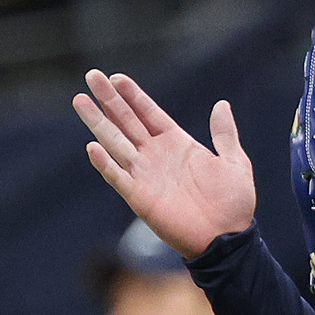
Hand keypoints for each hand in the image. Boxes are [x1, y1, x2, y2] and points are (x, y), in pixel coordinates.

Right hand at [73, 70, 255, 257]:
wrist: (228, 238)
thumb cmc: (234, 204)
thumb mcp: (235, 163)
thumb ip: (225, 135)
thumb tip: (222, 105)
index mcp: (178, 144)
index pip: (149, 114)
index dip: (133, 96)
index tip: (117, 77)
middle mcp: (157, 156)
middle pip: (127, 122)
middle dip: (110, 100)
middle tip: (92, 76)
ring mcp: (146, 175)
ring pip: (116, 143)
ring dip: (98, 123)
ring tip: (80, 101)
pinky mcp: (140, 197)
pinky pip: (118, 177)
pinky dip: (105, 164)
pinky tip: (92, 147)